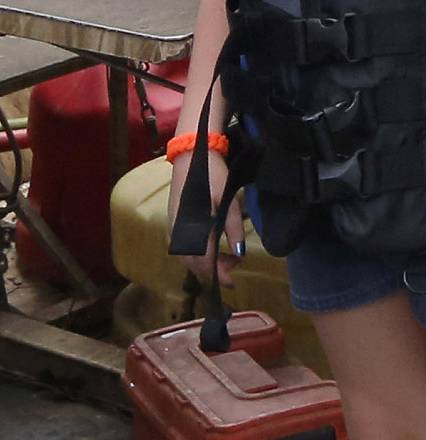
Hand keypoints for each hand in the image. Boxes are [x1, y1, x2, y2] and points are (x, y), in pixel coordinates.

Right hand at [168, 147, 237, 285]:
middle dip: (215, 270)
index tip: (232, 283)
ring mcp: (172, 229)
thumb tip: (239, 253)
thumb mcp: (227, 201)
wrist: (191, 155)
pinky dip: (198, 254)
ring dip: (206, 262)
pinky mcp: (172, 223)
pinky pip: (183, 248)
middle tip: (235, 264)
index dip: (219, 276)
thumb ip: (233, 228)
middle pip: (194, 265)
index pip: (204, 263)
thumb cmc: (212, 175)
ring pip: (188, 258)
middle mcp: (178, 234)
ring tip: (226, 255)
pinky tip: (211, 246)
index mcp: (192, 229)